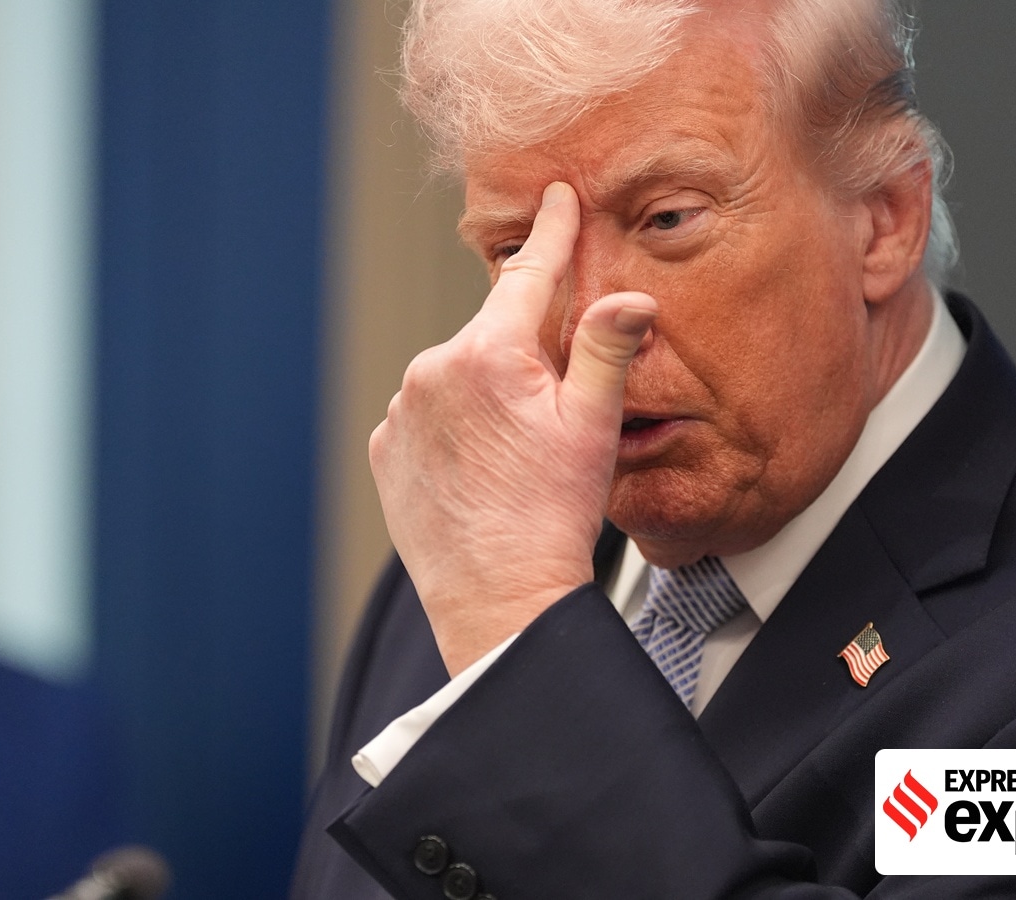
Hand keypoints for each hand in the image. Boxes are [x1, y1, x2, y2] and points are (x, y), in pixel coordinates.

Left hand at [370, 182, 657, 674]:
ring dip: (485, 391)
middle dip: (524, 350)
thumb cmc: (553, 516)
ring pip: (456, 375)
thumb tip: (630, 296)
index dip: (551, 232)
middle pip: (493, 333)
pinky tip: (480, 466)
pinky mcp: (385, 447)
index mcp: (489, 354)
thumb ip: (606, 351)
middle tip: (554, 408)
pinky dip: (452, 425)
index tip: (557, 195)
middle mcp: (431, 370)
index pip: (528, 274)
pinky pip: (425, 414)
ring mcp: (401, 410)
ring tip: (514, 453)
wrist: (498, 597)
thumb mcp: (594, 428)